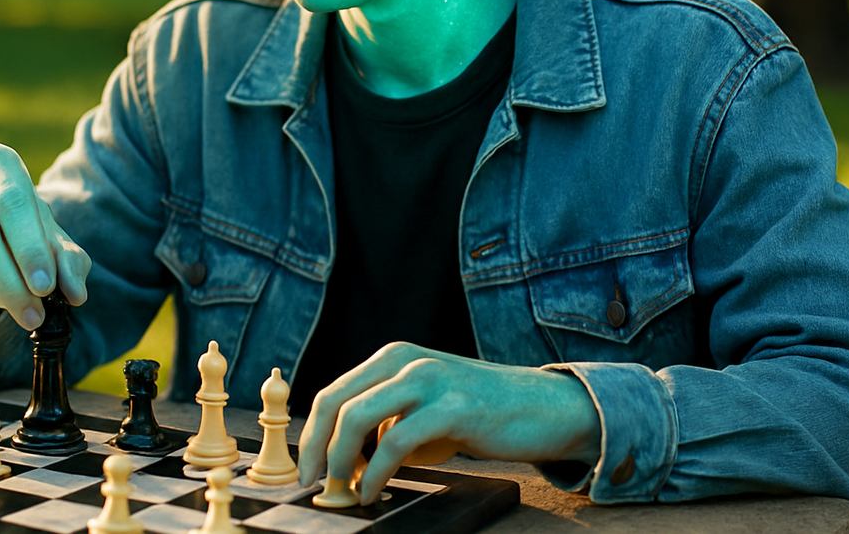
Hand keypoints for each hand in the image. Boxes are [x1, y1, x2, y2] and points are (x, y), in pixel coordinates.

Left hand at [297, 343, 601, 503]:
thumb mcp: (424, 411)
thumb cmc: (480, 414)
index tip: (306, 468)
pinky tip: (374, 491)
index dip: (311, 434)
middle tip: (314, 484)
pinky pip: (397, 442)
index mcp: (394, 357)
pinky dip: (376, 473)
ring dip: (341, 461)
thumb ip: (386, 425)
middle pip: (336, 402)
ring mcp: (430, 379)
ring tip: (344, 490)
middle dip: (316, 448)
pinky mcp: (453, 406)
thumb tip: (346, 461)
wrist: (543, 408)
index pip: (334, 392)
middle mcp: (407, 360)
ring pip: (358, 416)